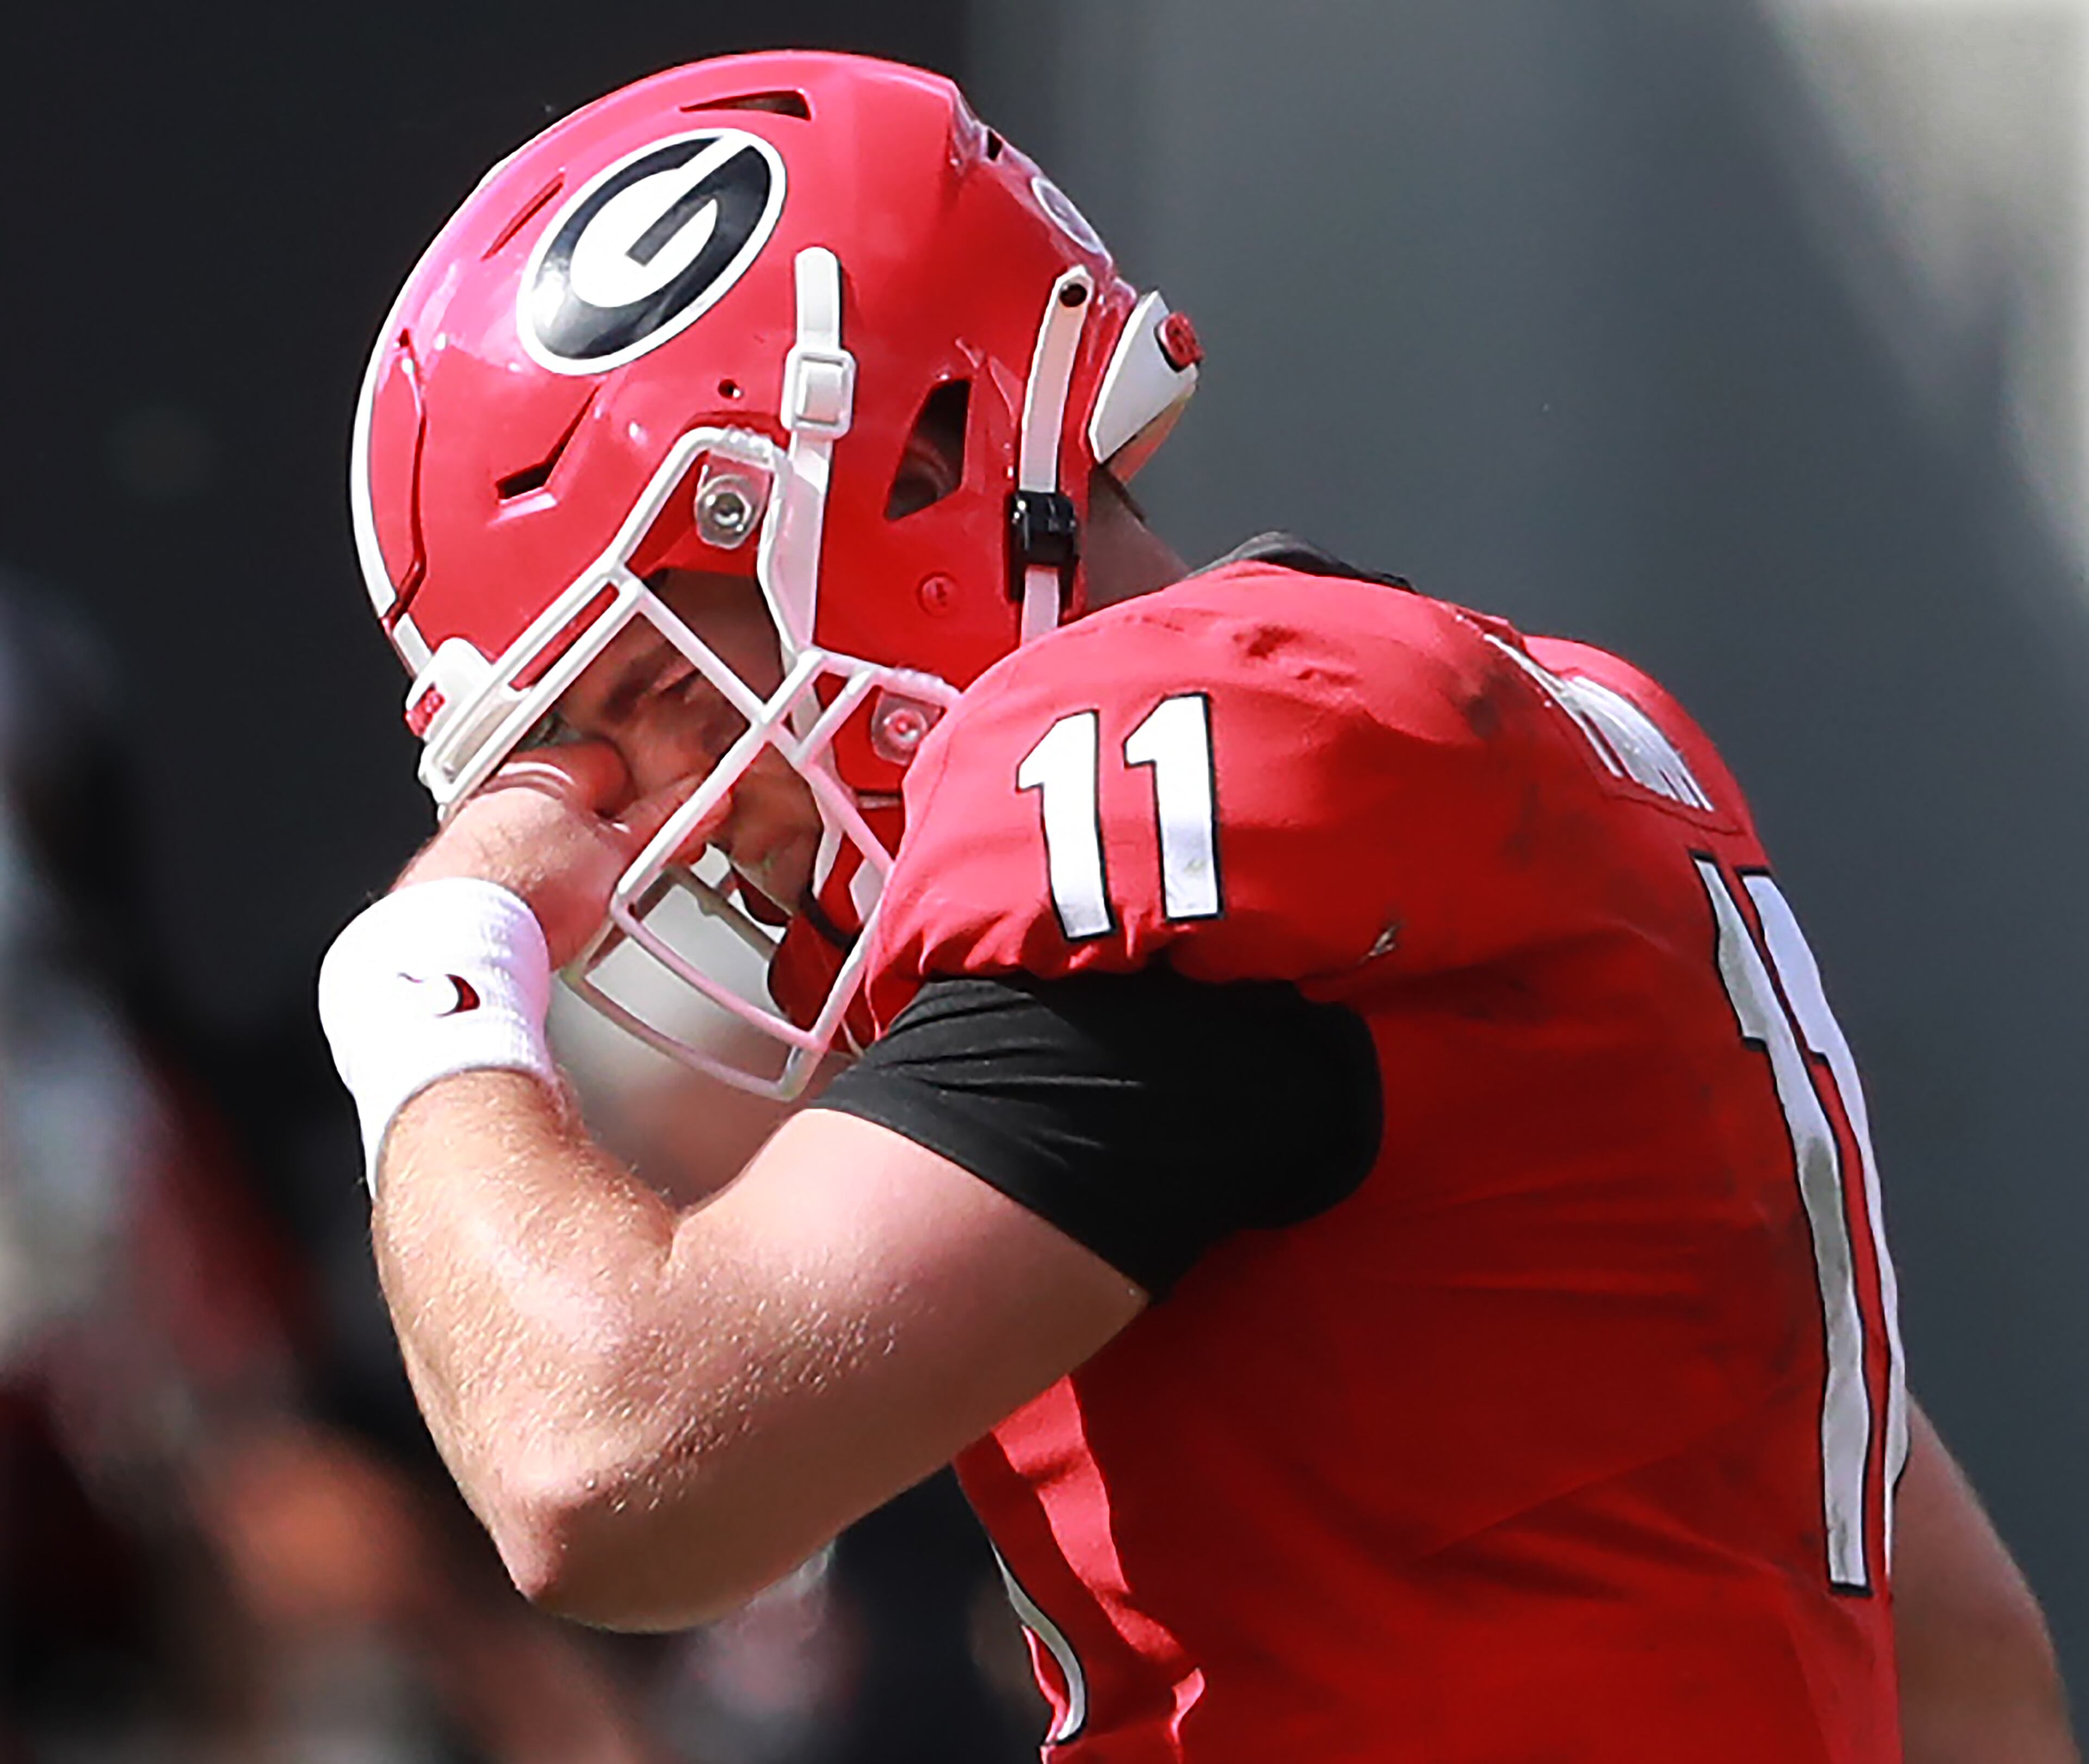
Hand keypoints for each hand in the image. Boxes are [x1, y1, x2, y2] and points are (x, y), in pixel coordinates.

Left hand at [398, 742, 710, 967]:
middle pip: (587, 805)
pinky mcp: (465, 868)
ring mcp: (482, 827)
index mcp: (549, 768)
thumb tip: (701, 801)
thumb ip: (667, 826)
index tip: (674, 828)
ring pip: (554, 839)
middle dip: (618, 841)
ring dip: (581, 867)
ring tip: (596, 908)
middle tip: (639, 876)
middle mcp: (508, 787)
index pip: (622, 764)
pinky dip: (543, 887)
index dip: (656, 799)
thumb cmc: (522, 889)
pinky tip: (556, 919)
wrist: (456, 940)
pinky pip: (523, 868)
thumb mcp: (620, 859)